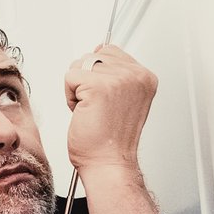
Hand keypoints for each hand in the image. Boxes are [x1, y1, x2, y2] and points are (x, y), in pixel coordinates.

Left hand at [63, 43, 155, 176]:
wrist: (107, 163)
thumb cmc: (109, 140)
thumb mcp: (121, 99)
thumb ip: (115, 73)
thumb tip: (98, 50)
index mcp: (144, 77)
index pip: (111, 51)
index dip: (97, 74)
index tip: (103, 99)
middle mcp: (136, 75)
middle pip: (93, 56)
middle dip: (86, 81)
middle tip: (97, 107)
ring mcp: (120, 79)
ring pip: (80, 66)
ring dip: (77, 89)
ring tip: (91, 110)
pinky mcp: (99, 86)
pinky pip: (70, 78)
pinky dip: (69, 97)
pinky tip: (83, 112)